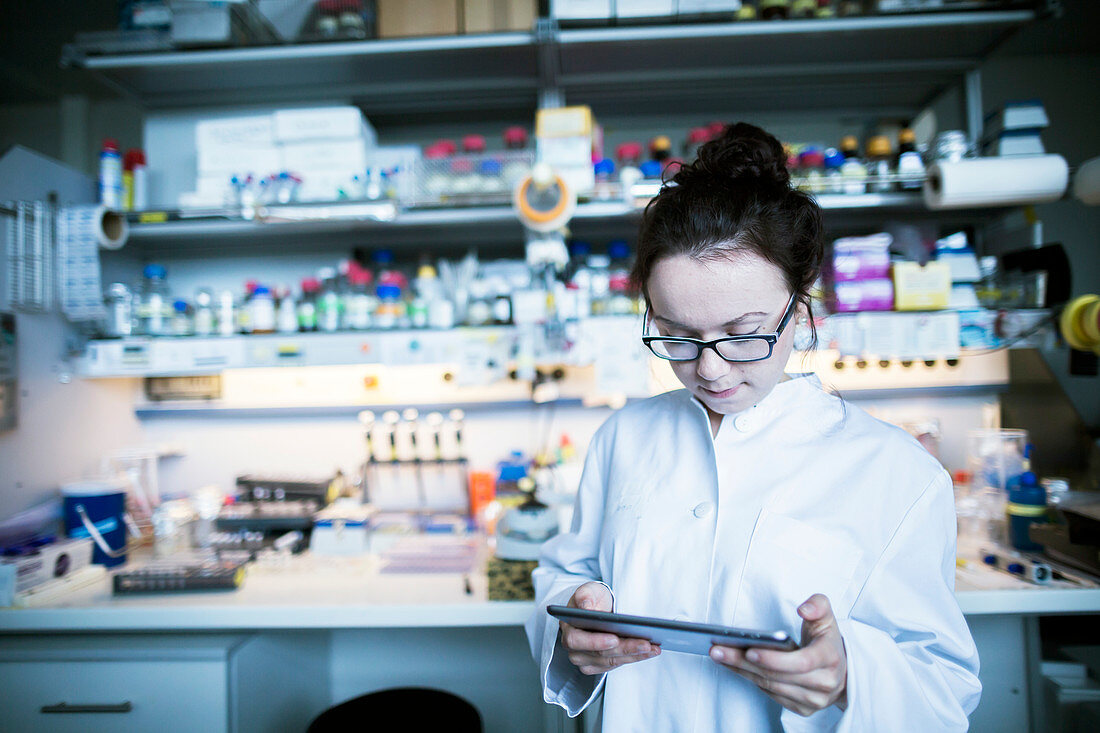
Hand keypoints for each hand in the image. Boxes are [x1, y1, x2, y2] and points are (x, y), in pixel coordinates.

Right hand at [559, 581, 660, 675]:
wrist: (597, 608)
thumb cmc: (592, 599)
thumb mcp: (589, 590)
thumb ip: (585, 595)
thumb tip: (585, 607)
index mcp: (568, 628)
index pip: (576, 640)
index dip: (595, 642)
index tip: (614, 639)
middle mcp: (573, 649)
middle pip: (599, 654)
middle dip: (624, 649)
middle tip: (645, 644)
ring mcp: (585, 660)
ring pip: (611, 661)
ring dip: (634, 655)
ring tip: (652, 647)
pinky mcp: (598, 666)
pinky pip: (617, 664)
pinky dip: (634, 658)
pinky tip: (648, 651)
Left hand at [709, 594, 847, 716]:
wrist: (842, 671)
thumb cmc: (827, 641)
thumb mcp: (827, 617)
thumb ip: (818, 605)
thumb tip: (804, 608)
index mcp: (830, 658)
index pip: (801, 662)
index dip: (774, 659)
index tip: (750, 650)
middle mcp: (824, 683)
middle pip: (777, 676)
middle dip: (744, 662)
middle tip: (718, 649)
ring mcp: (813, 700)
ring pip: (770, 686)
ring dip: (742, 671)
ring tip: (720, 655)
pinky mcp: (802, 708)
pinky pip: (771, 694)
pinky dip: (750, 679)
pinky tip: (734, 666)